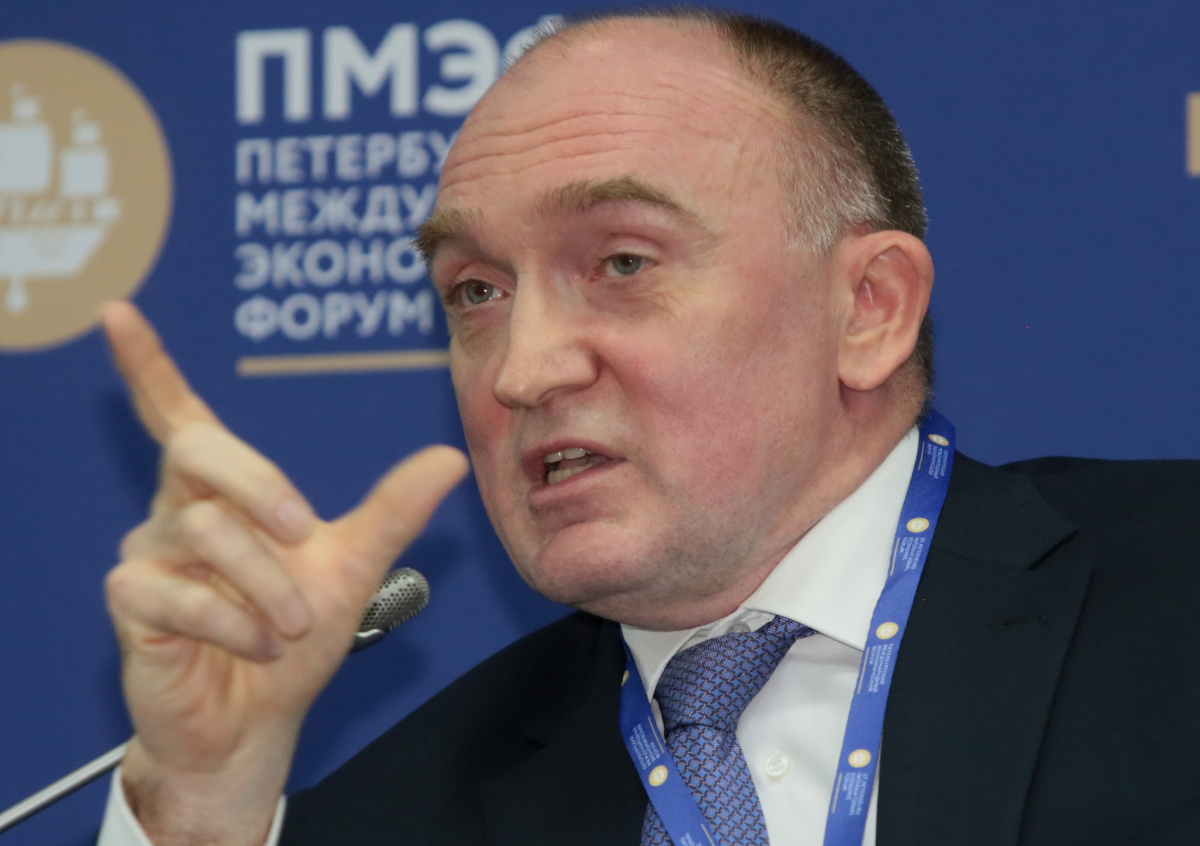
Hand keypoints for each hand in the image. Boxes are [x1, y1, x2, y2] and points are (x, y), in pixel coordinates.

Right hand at [101, 302, 467, 845]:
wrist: (259, 722)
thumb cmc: (294, 639)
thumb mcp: (354, 567)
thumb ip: (394, 510)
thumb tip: (449, 458)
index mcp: (224, 491)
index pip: (178, 414)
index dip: (147, 364)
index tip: (119, 313)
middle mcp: (177, 510)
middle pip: (197, 451)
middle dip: (260, 487)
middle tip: (307, 534)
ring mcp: (147, 555)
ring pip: (202, 532)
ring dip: (267, 584)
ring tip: (294, 625)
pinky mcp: (131, 604)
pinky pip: (179, 595)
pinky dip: (236, 625)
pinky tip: (260, 647)